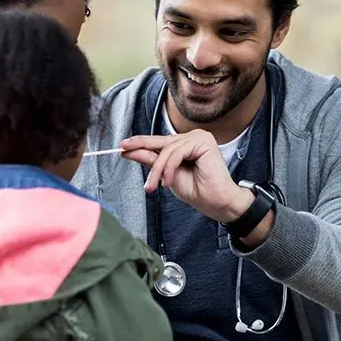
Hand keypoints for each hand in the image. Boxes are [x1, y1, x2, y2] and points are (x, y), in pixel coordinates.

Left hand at [121, 131, 253, 222]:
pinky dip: (168, 168)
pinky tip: (167, 182)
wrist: (218, 203)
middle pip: (160, 143)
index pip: (159, 142)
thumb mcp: (167, 175)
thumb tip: (130, 150)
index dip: (140, 143)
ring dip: (157, 169)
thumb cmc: (198, 191)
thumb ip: (152, 161)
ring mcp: (199, 137)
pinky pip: (176, 153)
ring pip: (167, 150)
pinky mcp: (203, 142)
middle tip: (123, 152)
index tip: (122, 147)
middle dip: (141, 149)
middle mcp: (192, 137)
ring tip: (152, 186)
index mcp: (186, 143)